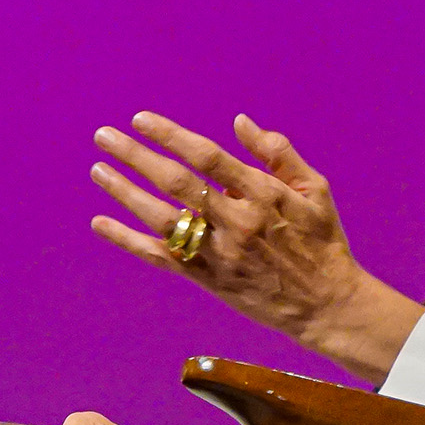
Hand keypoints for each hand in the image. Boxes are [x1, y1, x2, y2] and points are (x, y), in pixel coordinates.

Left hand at [89, 110, 423, 384]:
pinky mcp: (207, 277)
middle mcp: (237, 222)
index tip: (140, 120)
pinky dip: (127, 240)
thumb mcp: (314, 189)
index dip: (170, 136)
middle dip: (136, 157)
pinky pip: (160, 257)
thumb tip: (239, 121)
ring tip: (97, 170)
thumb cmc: (321, 239)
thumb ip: (278, 152)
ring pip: (161, 219)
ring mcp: (219, 252)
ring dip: (124, 193)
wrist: (327, 305)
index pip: (207, 157)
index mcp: (263, 194)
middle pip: (176, 184)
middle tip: (103, 136)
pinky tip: (99, 222)